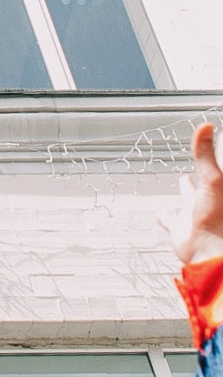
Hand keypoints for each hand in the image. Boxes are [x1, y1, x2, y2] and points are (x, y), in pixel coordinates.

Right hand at [162, 123, 222, 265]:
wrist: (209, 250)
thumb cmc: (219, 218)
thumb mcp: (213, 180)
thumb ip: (206, 155)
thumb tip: (206, 125)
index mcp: (217, 189)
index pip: (214, 170)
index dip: (212, 159)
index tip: (212, 146)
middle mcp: (207, 201)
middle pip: (203, 184)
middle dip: (199, 174)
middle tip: (196, 164)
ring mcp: (194, 215)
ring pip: (189, 201)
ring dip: (185, 192)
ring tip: (182, 182)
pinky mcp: (180, 230)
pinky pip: (171, 221)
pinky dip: (165, 217)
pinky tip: (160, 214)